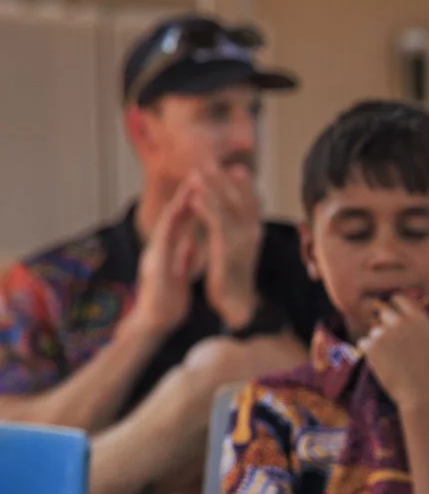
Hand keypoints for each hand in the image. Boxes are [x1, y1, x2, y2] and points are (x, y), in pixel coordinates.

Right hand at [130, 178, 207, 340]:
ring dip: (178, 205)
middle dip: (187, 194)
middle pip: (175, 217)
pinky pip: (163, 245)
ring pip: (167, 225)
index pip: (184, 221)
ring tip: (189, 186)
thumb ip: (184, 255)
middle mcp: (161, 248)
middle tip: (199, 172)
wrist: (154, 322)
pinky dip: (170, 228)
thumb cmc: (168, 298)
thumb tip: (191, 241)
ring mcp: (156, 255)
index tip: (208, 182)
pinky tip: (177, 215)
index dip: (195, 201)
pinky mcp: (155, 267)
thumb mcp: (180, 271)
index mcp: (170, 249)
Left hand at [196, 166, 264, 330]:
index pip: (253, 200)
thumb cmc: (234, 276)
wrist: (237, 302)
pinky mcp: (226, 248)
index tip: (233, 168)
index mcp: (256, 232)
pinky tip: (195, 197)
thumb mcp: (241, 249)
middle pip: (240, 198)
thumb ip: (240, 230)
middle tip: (209, 163)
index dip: (244, 183)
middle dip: (224, 179)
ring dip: (212, 188)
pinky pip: (215, 222)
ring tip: (198, 173)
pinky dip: (206, 208)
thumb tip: (238, 216)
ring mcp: (241, 240)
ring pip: (227, 206)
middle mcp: (252, 232)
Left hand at [359, 293, 428, 415]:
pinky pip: (365, 342)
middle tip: (391, 341)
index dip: (395, 305)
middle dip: (385, 323)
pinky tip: (384, 364)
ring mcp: (385, 332)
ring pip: (374, 330)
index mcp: (419, 319)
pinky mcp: (371, 345)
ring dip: (379, 341)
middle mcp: (402, 321)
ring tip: (392, 360)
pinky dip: (370, 352)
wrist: (421, 393)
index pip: (399, 298)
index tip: (393, 312)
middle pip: (383, 312)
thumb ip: (415, 327)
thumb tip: (401, 316)